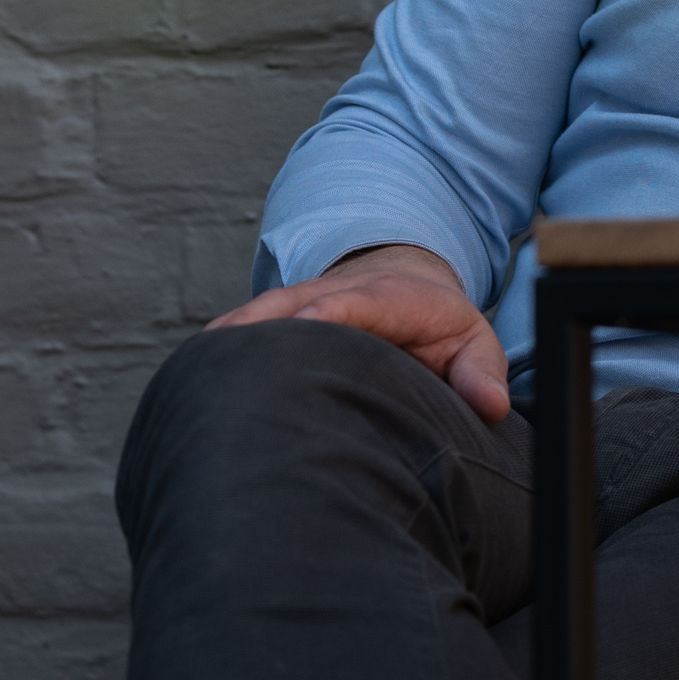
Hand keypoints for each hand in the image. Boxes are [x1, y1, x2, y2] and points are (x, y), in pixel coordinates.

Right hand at [202, 242, 510, 423]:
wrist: (399, 275)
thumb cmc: (436, 322)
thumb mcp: (472, 338)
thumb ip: (481, 370)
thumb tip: (488, 404)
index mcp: (384, 298)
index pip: (355, 302)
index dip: (332, 310)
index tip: (312, 322)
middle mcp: (330, 294)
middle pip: (287, 305)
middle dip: (261, 328)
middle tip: (231, 363)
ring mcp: (296, 305)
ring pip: (255, 318)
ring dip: (229, 343)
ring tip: (195, 378)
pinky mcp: (274, 322)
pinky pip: (240, 335)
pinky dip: (217, 356)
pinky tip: (190, 388)